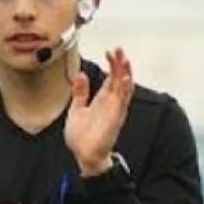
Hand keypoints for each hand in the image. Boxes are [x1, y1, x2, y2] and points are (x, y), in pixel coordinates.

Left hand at [65, 45, 134, 174]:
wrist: (84, 155)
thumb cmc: (82, 137)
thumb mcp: (77, 109)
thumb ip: (80, 93)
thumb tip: (80, 75)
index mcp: (103, 100)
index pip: (111, 77)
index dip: (112, 64)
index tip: (109, 51)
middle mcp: (111, 102)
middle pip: (119, 78)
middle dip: (120, 63)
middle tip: (118, 48)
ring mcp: (115, 109)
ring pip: (124, 87)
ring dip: (125, 72)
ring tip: (124, 58)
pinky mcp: (116, 117)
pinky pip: (123, 101)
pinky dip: (126, 89)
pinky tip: (126, 78)